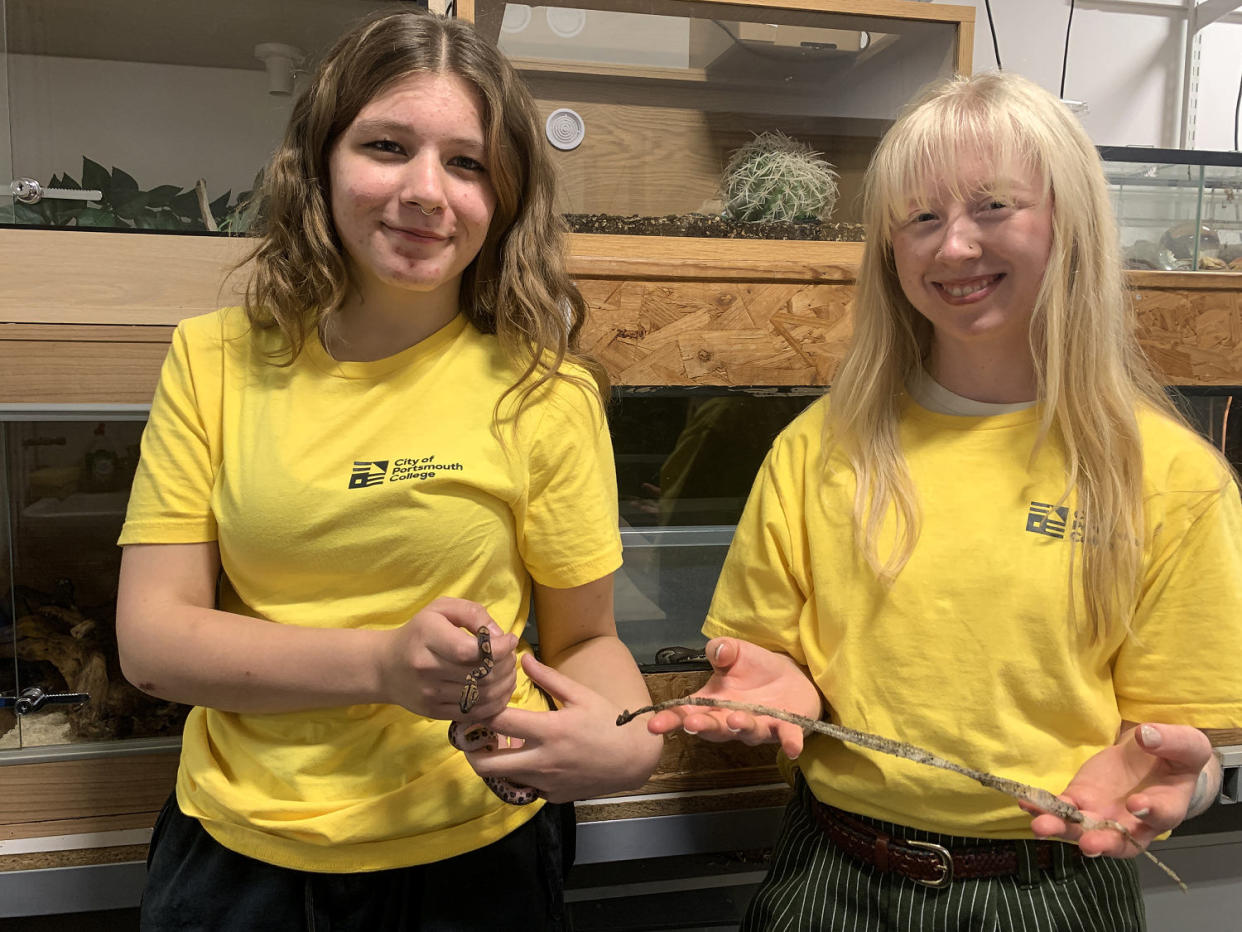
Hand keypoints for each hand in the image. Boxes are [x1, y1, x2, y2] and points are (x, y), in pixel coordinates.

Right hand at [377, 597, 516, 719]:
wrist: (385, 667)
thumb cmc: (419, 633)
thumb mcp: (441, 609)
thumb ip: (472, 614)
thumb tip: (500, 636)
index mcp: (428, 638)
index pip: (471, 651)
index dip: (499, 648)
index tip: (510, 640)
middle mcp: (427, 668)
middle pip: (481, 674)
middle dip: (506, 666)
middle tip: (511, 657)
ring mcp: (430, 694)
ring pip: (482, 696)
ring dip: (505, 685)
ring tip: (508, 672)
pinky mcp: (434, 712)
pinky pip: (474, 713)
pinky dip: (495, 704)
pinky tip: (500, 691)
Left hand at [464, 653, 662, 802]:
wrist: (633, 759)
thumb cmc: (608, 722)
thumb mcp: (580, 695)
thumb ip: (548, 678)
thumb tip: (523, 658)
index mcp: (548, 730)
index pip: (498, 722)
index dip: (479, 713)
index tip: (474, 706)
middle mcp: (541, 761)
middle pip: (486, 764)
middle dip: (471, 750)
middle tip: (473, 736)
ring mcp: (545, 783)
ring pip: (501, 778)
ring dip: (494, 762)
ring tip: (498, 745)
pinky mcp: (551, 796)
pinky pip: (523, 787)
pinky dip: (517, 775)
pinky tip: (526, 759)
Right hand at [646, 637, 822, 758]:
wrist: (792, 677)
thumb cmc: (755, 667)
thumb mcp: (736, 651)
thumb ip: (722, 649)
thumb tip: (718, 650)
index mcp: (713, 702)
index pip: (686, 712)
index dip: (670, 719)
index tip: (654, 725)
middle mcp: (731, 719)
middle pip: (714, 728)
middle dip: (703, 726)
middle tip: (691, 722)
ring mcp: (759, 726)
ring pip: (747, 732)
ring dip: (740, 727)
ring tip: (734, 719)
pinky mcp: (786, 727)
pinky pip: (787, 736)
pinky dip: (789, 742)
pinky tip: (792, 747)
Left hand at [1026, 723, 1213, 856]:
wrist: (1153, 754)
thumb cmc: (1176, 754)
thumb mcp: (1187, 744)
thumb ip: (1173, 741)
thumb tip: (1148, 735)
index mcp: (1168, 806)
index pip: (1162, 815)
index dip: (1150, 812)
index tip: (1137, 805)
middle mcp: (1135, 822)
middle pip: (1119, 840)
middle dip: (1102, 842)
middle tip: (1088, 844)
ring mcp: (1105, 813)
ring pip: (1084, 829)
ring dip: (1063, 830)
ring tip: (1042, 826)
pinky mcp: (1082, 799)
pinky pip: (1063, 808)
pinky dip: (1045, 808)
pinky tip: (1028, 803)